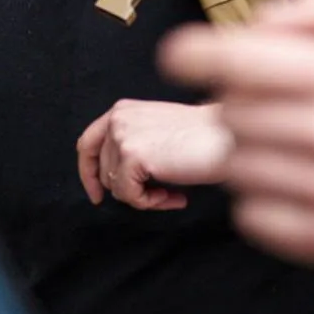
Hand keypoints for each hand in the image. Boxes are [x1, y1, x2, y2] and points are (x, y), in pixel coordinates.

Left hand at [77, 99, 232, 210]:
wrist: (227, 138)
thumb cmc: (202, 138)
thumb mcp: (156, 130)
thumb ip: (132, 144)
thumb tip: (112, 181)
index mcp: (121, 109)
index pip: (87, 144)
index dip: (88, 173)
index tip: (97, 194)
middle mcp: (117, 118)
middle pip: (103, 172)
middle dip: (129, 189)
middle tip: (160, 194)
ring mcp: (122, 136)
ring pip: (116, 187)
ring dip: (145, 197)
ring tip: (173, 191)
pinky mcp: (132, 156)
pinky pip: (129, 196)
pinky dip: (152, 203)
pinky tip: (176, 195)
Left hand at [161, 0, 313, 268]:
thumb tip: (255, 26)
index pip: (239, 59)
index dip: (194, 54)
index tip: (176, 55)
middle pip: (231, 112)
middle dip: (239, 102)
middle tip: (275, 105)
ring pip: (235, 164)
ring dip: (250, 150)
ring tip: (293, 145)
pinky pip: (251, 216)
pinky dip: (260, 199)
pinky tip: (298, 184)